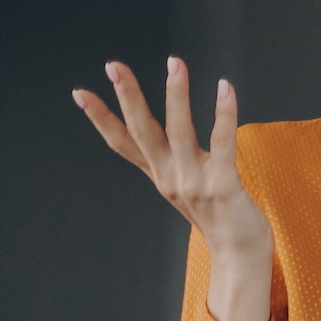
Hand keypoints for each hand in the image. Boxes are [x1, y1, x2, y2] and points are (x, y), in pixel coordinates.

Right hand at [73, 58, 274, 320]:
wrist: (240, 257)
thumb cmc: (221, 218)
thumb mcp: (186, 188)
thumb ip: (173, 162)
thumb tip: (163, 134)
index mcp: (161, 176)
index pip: (123, 144)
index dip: (101, 119)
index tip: (79, 92)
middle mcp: (171, 178)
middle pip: (143, 131)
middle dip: (128, 96)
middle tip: (113, 65)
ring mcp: (195, 182)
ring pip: (180, 131)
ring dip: (176, 95)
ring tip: (174, 63)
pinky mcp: (223, 186)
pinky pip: (223, 143)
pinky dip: (223, 114)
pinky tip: (225, 88)